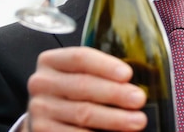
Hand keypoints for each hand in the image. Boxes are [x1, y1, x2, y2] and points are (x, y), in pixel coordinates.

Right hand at [25, 47, 147, 131]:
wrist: (48, 117)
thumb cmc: (73, 92)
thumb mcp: (79, 75)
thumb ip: (101, 73)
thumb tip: (143, 76)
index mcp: (52, 61)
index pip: (79, 58)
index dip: (105, 65)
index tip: (128, 74)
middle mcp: (42, 83)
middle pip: (83, 86)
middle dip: (115, 93)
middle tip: (139, 99)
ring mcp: (40, 109)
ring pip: (82, 113)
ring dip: (114, 118)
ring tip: (137, 121)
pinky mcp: (43, 131)